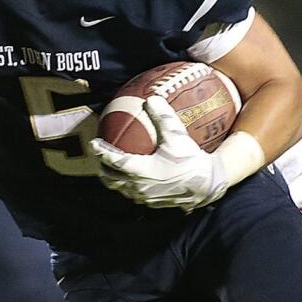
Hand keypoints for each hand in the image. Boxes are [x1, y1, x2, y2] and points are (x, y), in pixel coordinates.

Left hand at [90, 97, 228, 210]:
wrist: (207, 184)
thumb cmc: (191, 160)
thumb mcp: (177, 135)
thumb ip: (162, 116)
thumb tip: (151, 98)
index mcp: (141, 170)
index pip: (114, 161)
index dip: (101, 152)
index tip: (94, 143)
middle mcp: (140, 187)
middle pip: (111, 180)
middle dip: (102, 169)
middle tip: (100, 157)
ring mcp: (146, 198)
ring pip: (121, 190)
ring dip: (114, 179)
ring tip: (112, 169)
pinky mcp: (153, 204)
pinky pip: (134, 196)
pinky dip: (128, 186)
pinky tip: (133, 178)